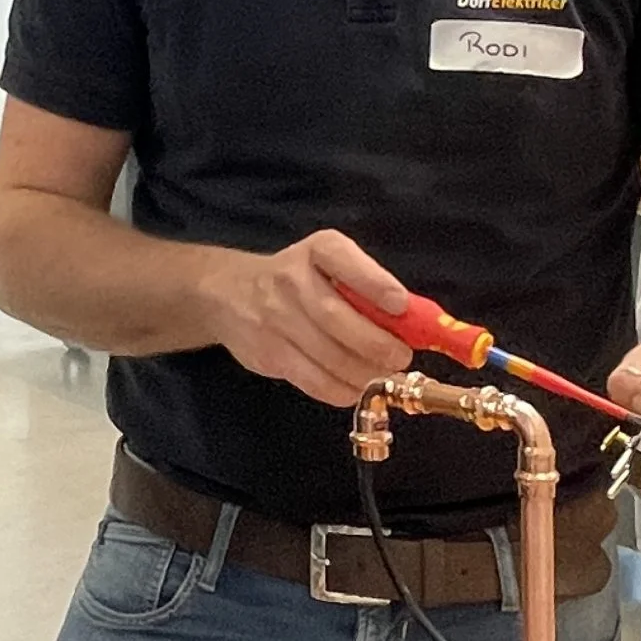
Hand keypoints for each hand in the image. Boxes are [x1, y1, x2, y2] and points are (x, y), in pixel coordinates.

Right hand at [194, 230, 412, 407]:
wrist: (227, 293)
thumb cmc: (297, 277)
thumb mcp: (328, 264)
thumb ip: (365, 287)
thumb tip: (413, 324)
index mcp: (317, 250)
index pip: (345, 260)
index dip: (375, 284)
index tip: (401, 306)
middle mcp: (291, 281)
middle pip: (338, 318)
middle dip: (377, 344)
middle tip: (401, 358)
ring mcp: (275, 319)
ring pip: (329, 356)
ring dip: (365, 373)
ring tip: (384, 377)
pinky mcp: (268, 354)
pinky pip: (313, 380)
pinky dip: (342, 390)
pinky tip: (357, 388)